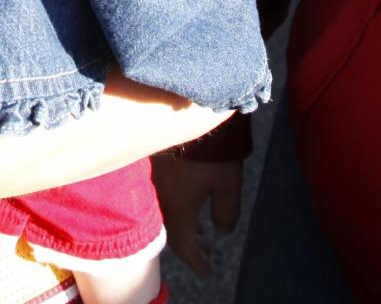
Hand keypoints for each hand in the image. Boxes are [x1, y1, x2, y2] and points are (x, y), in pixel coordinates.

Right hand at [151, 153, 242, 275]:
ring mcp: (154, 179)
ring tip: (199, 227)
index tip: (206, 270)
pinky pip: (160, 194)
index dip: (195, 260)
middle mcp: (161, 196)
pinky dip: (174, 205)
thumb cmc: (211, 151)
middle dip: (188, 243)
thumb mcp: (228, 184)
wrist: (184, 110)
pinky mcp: (152, 163)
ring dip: (181, 224)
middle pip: (171, 229)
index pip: (183, 244)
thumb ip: (226, 211)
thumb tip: (222, 231)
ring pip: (165, 211)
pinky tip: (186, 198)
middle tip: (204, 248)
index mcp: (179, 207)